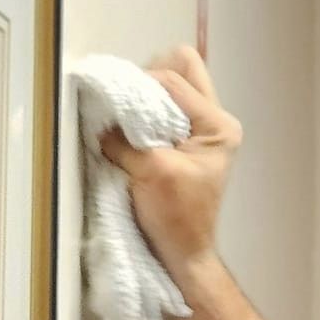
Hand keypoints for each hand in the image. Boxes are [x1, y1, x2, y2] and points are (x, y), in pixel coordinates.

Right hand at [100, 46, 241, 289]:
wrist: (183, 252)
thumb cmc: (176, 216)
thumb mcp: (152, 172)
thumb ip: (127, 139)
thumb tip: (100, 116)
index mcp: (218, 125)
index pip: (175, 81)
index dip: (141, 85)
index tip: (114, 100)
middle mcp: (215, 120)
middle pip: (183, 68)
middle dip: (150, 77)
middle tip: (128, 103)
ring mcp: (202, 129)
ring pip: (173, 86)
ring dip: (146, 95)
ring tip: (127, 118)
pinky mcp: (185, 140)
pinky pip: (165, 107)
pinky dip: (145, 111)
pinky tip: (130, 128)